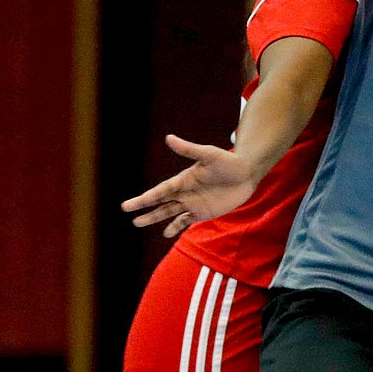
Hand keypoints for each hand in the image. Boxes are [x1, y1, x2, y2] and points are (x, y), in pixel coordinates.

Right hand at [121, 135, 262, 237]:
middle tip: (126, 211)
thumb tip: (169, 138)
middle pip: (160, 202)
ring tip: (138, 222)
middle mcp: (184, 192)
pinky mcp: (203, 212)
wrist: (246, 174)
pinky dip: (175, 227)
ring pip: (169, 212)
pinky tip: (166, 233)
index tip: (130, 204)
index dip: (146, 197)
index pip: (161, 190)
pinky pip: (185, 221)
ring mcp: (192, 203)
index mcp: (183, 179)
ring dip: (154, 218)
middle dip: (144, 207)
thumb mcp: (209, 154)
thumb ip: (189, 149)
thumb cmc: (228, 161)